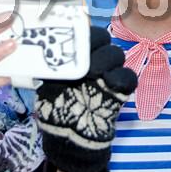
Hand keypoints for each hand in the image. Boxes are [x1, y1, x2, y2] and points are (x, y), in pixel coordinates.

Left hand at [35, 26, 137, 171]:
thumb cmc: (55, 110)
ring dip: (107, 61)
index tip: (76, 41)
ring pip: (116, 54)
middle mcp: (93, 61)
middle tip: (86, 61)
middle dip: (96, 45)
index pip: (83, 34)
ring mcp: (108, 74)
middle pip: (103, 39)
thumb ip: (49, 70)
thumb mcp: (46, 87)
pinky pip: (129, 76)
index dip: (83, 33)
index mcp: (75, 57)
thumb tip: (41, 53)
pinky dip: (122, 78)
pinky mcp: (120, 90)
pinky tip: (110, 84)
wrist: (69, 138)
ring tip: (96, 75)